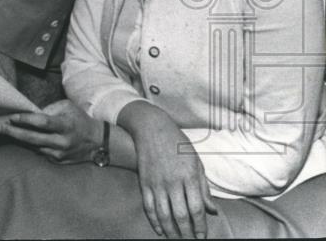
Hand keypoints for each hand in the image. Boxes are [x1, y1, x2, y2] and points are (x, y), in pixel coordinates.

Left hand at [0, 99, 101, 162]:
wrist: (97, 142)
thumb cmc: (79, 119)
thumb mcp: (67, 107)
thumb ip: (49, 109)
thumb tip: (29, 112)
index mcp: (65, 125)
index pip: (43, 123)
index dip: (26, 120)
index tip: (11, 117)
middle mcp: (61, 141)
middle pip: (32, 138)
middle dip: (11, 132)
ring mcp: (59, 153)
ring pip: (32, 146)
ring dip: (15, 138)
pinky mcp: (57, 161)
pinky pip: (38, 150)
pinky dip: (28, 143)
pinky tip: (18, 136)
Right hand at [120, 102, 217, 238]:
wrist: (151, 127)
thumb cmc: (177, 143)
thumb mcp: (196, 162)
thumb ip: (203, 188)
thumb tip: (212, 211)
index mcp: (189, 176)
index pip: (196, 209)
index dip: (200, 226)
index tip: (202, 236)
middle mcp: (172, 181)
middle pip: (180, 215)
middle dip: (187, 233)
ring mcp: (156, 182)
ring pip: (163, 214)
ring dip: (171, 231)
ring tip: (177, 239)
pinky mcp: (144, 182)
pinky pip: (148, 206)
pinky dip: (154, 221)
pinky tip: (160, 230)